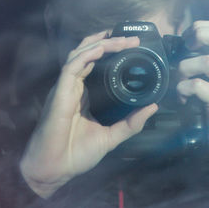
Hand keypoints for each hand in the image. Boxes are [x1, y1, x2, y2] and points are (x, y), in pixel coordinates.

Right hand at [19, 31, 157, 198]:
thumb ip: (131, 123)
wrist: (55, 169)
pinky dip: (87, 54)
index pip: (97, 65)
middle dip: (110, 42)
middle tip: (132, 38)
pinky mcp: (60, 92)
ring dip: (102, 44)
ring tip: (123, 40)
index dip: (111, 52)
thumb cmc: (77, 154)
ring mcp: (66, 88)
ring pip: (82, 54)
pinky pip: (72, 66)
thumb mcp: (111, 137)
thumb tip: (153, 107)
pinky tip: (102, 48)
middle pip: (90, 54)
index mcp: (85, 95)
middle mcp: (75, 87)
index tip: (132, 46)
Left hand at [178, 21, 208, 152]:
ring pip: (208, 61)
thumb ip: (204, 57)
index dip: (202, 28)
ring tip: (179, 79)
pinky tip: (182, 97)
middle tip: (186, 49)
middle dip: (200, 35)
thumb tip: (178, 43)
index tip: (187, 40)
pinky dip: (183, 89)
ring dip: (185, 68)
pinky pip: (198, 86)